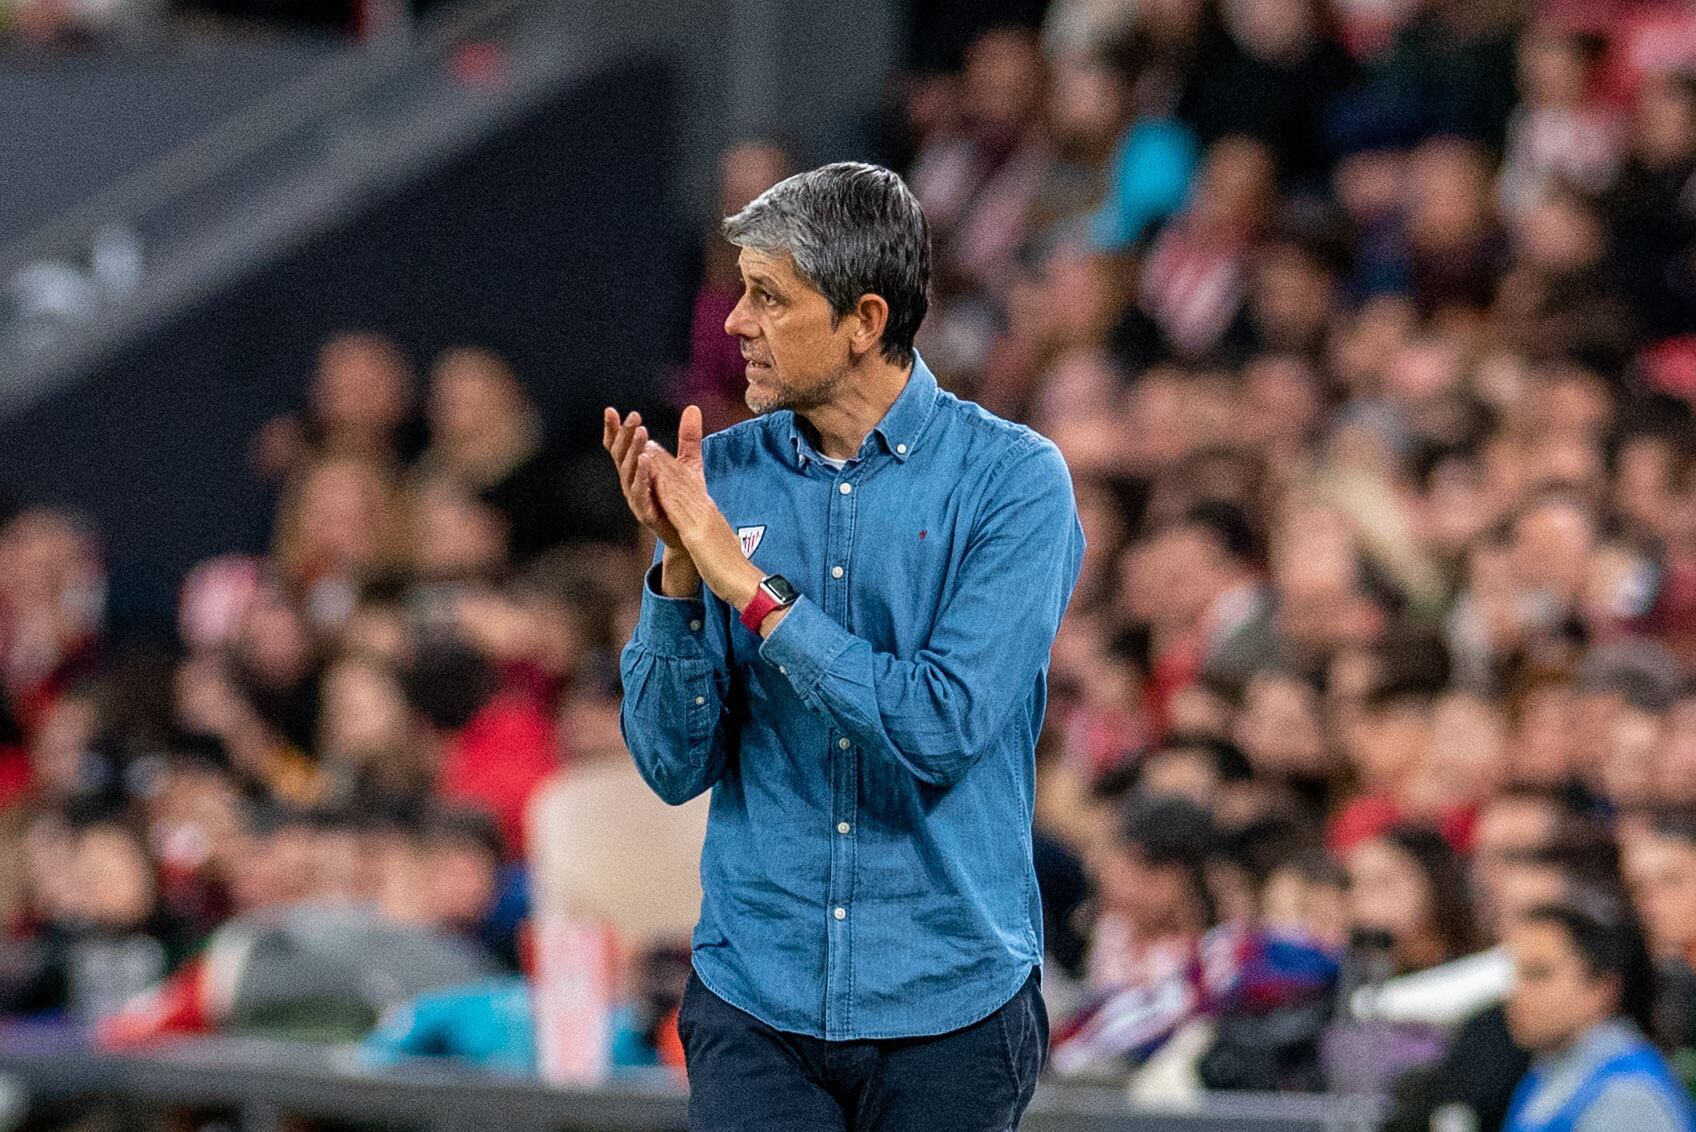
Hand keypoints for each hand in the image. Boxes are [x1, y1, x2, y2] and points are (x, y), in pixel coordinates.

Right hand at [603, 407, 684, 549]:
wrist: (689, 532)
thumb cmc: (682, 497)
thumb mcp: (688, 462)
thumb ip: (688, 437)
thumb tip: (693, 407)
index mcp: (636, 469)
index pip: (619, 447)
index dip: (613, 430)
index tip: (611, 411)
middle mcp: (631, 482)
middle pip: (621, 455)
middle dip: (625, 435)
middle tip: (635, 417)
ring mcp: (635, 497)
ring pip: (628, 472)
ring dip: (633, 451)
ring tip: (641, 434)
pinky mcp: (645, 512)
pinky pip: (639, 492)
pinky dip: (641, 475)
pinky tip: (646, 460)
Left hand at [641, 436, 765, 613]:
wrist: (746, 583)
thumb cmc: (733, 569)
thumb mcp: (718, 545)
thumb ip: (709, 533)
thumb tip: (705, 530)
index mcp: (709, 515)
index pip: (690, 487)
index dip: (674, 469)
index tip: (660, 455)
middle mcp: (707, 512)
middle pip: (684, 482)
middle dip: (665, 462)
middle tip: (648, 441)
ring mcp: (703, 521)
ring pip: (680, 489)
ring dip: (662, 469)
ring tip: (647, 450)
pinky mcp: (698, 534)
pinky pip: (679, 509)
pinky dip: (666, 492)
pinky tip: (655, 481)